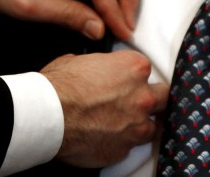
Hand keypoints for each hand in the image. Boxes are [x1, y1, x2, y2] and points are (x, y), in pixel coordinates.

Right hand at [41, 51, 168, 166]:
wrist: (48, 116)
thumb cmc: (59, 87)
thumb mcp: (78, 60)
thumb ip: (98, 65)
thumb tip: (94, 68)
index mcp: (133, 68)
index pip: (147, 69)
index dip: (134, 76)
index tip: (125, 81)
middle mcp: (141, 97)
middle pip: (161, 97)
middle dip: (149, 98)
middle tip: (132, 101)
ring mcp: (135, 126)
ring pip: (151, 126)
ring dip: (138, 125)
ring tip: (119, 124)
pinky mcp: (123, 150)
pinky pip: (129, 146)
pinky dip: (120, 143)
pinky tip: (105, 138)